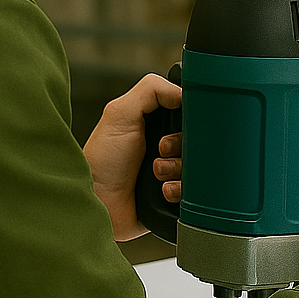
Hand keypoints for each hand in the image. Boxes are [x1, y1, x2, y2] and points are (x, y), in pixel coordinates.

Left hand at [83, 74, 181, 240]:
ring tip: (157, 172)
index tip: (178, 124)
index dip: (187, 118)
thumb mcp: (119, 114)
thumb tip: (184, 91)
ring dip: (180, 168)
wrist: (99, 206)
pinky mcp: (176, 198)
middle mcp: (165, 148)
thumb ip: (150, 91)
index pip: (187, 113)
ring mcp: (171, 174)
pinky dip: (181, 190)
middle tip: (161, 149)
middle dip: (182, 145)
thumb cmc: (102, 162)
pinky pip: (196, 191)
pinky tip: (163, 190)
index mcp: (154, 124)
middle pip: (197, 140)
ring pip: (199, 166)